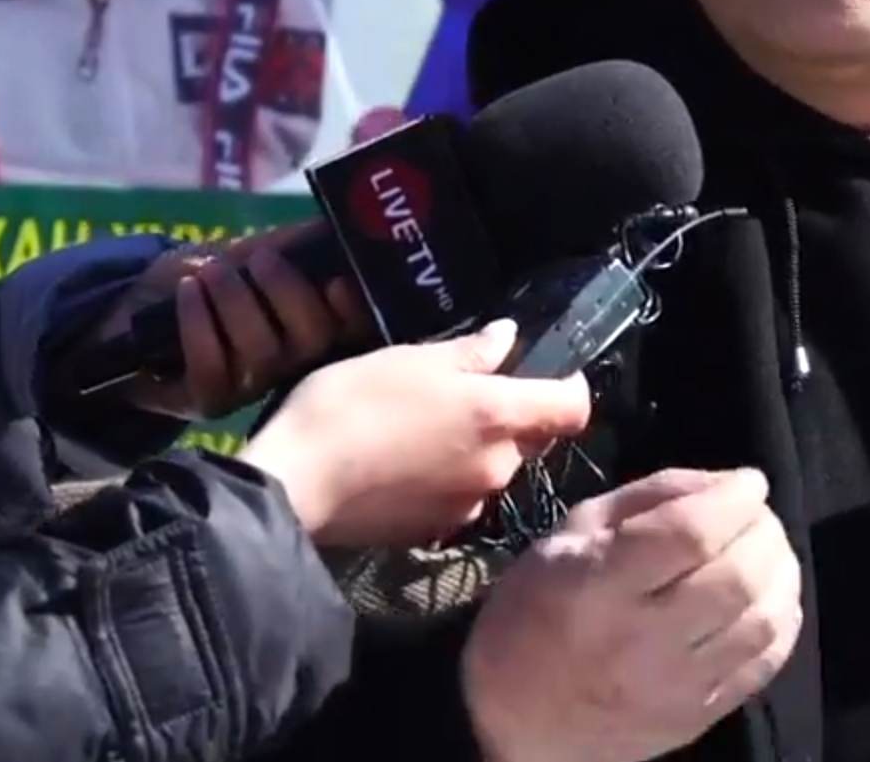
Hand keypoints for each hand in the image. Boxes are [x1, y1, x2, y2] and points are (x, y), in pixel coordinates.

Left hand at [87, 223, 377, 419]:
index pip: (356, 328)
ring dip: (235, 302)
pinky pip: (212, 369)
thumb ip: (296, 241)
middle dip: (287, 294)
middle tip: (259, 259)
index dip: (356, 312)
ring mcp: (254, 386)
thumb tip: (337, 221)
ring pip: (261, 353)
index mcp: (316, 325)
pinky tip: (188, 291)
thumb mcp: (255, 249)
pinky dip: (198, 324)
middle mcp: (295, 363)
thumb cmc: (216, 275)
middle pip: (313, 340)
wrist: (143, 306)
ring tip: (210, 271)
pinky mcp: (211, 400)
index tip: (338, 281)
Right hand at [239, 320, 591, 547]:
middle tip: (465, 394)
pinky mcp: (437, 532)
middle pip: (533, 439)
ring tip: (426, 429)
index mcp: (501, 417)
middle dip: (512, 418)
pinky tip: (406, 465)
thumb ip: (470, 353)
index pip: (573, 408)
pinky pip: (461, 497)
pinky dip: (448, 480)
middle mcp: (498, 466)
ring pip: (495, 469)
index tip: (545, 372)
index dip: (568, 387)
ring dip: (478, 450)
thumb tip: (507, 337)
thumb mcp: (411, 360)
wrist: (296, 484)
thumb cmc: (354, 404)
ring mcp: (469, 504)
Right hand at [461, 467, 803, 761]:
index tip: (746, 483)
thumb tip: (728, 485)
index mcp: (598, 584)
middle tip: (758, 515)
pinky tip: (771, 597)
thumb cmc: (537, 610)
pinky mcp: (695, 720)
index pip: (691, 534)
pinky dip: (781, 620)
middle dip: (764, 530)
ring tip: (769, 551)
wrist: (511, 723)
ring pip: (760, 621)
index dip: (735, 499)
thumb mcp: (573, 533)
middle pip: (736, 576)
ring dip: (782, 572)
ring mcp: (673, 688)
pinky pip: (763, 665)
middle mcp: (639, 641)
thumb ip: (652, 498)